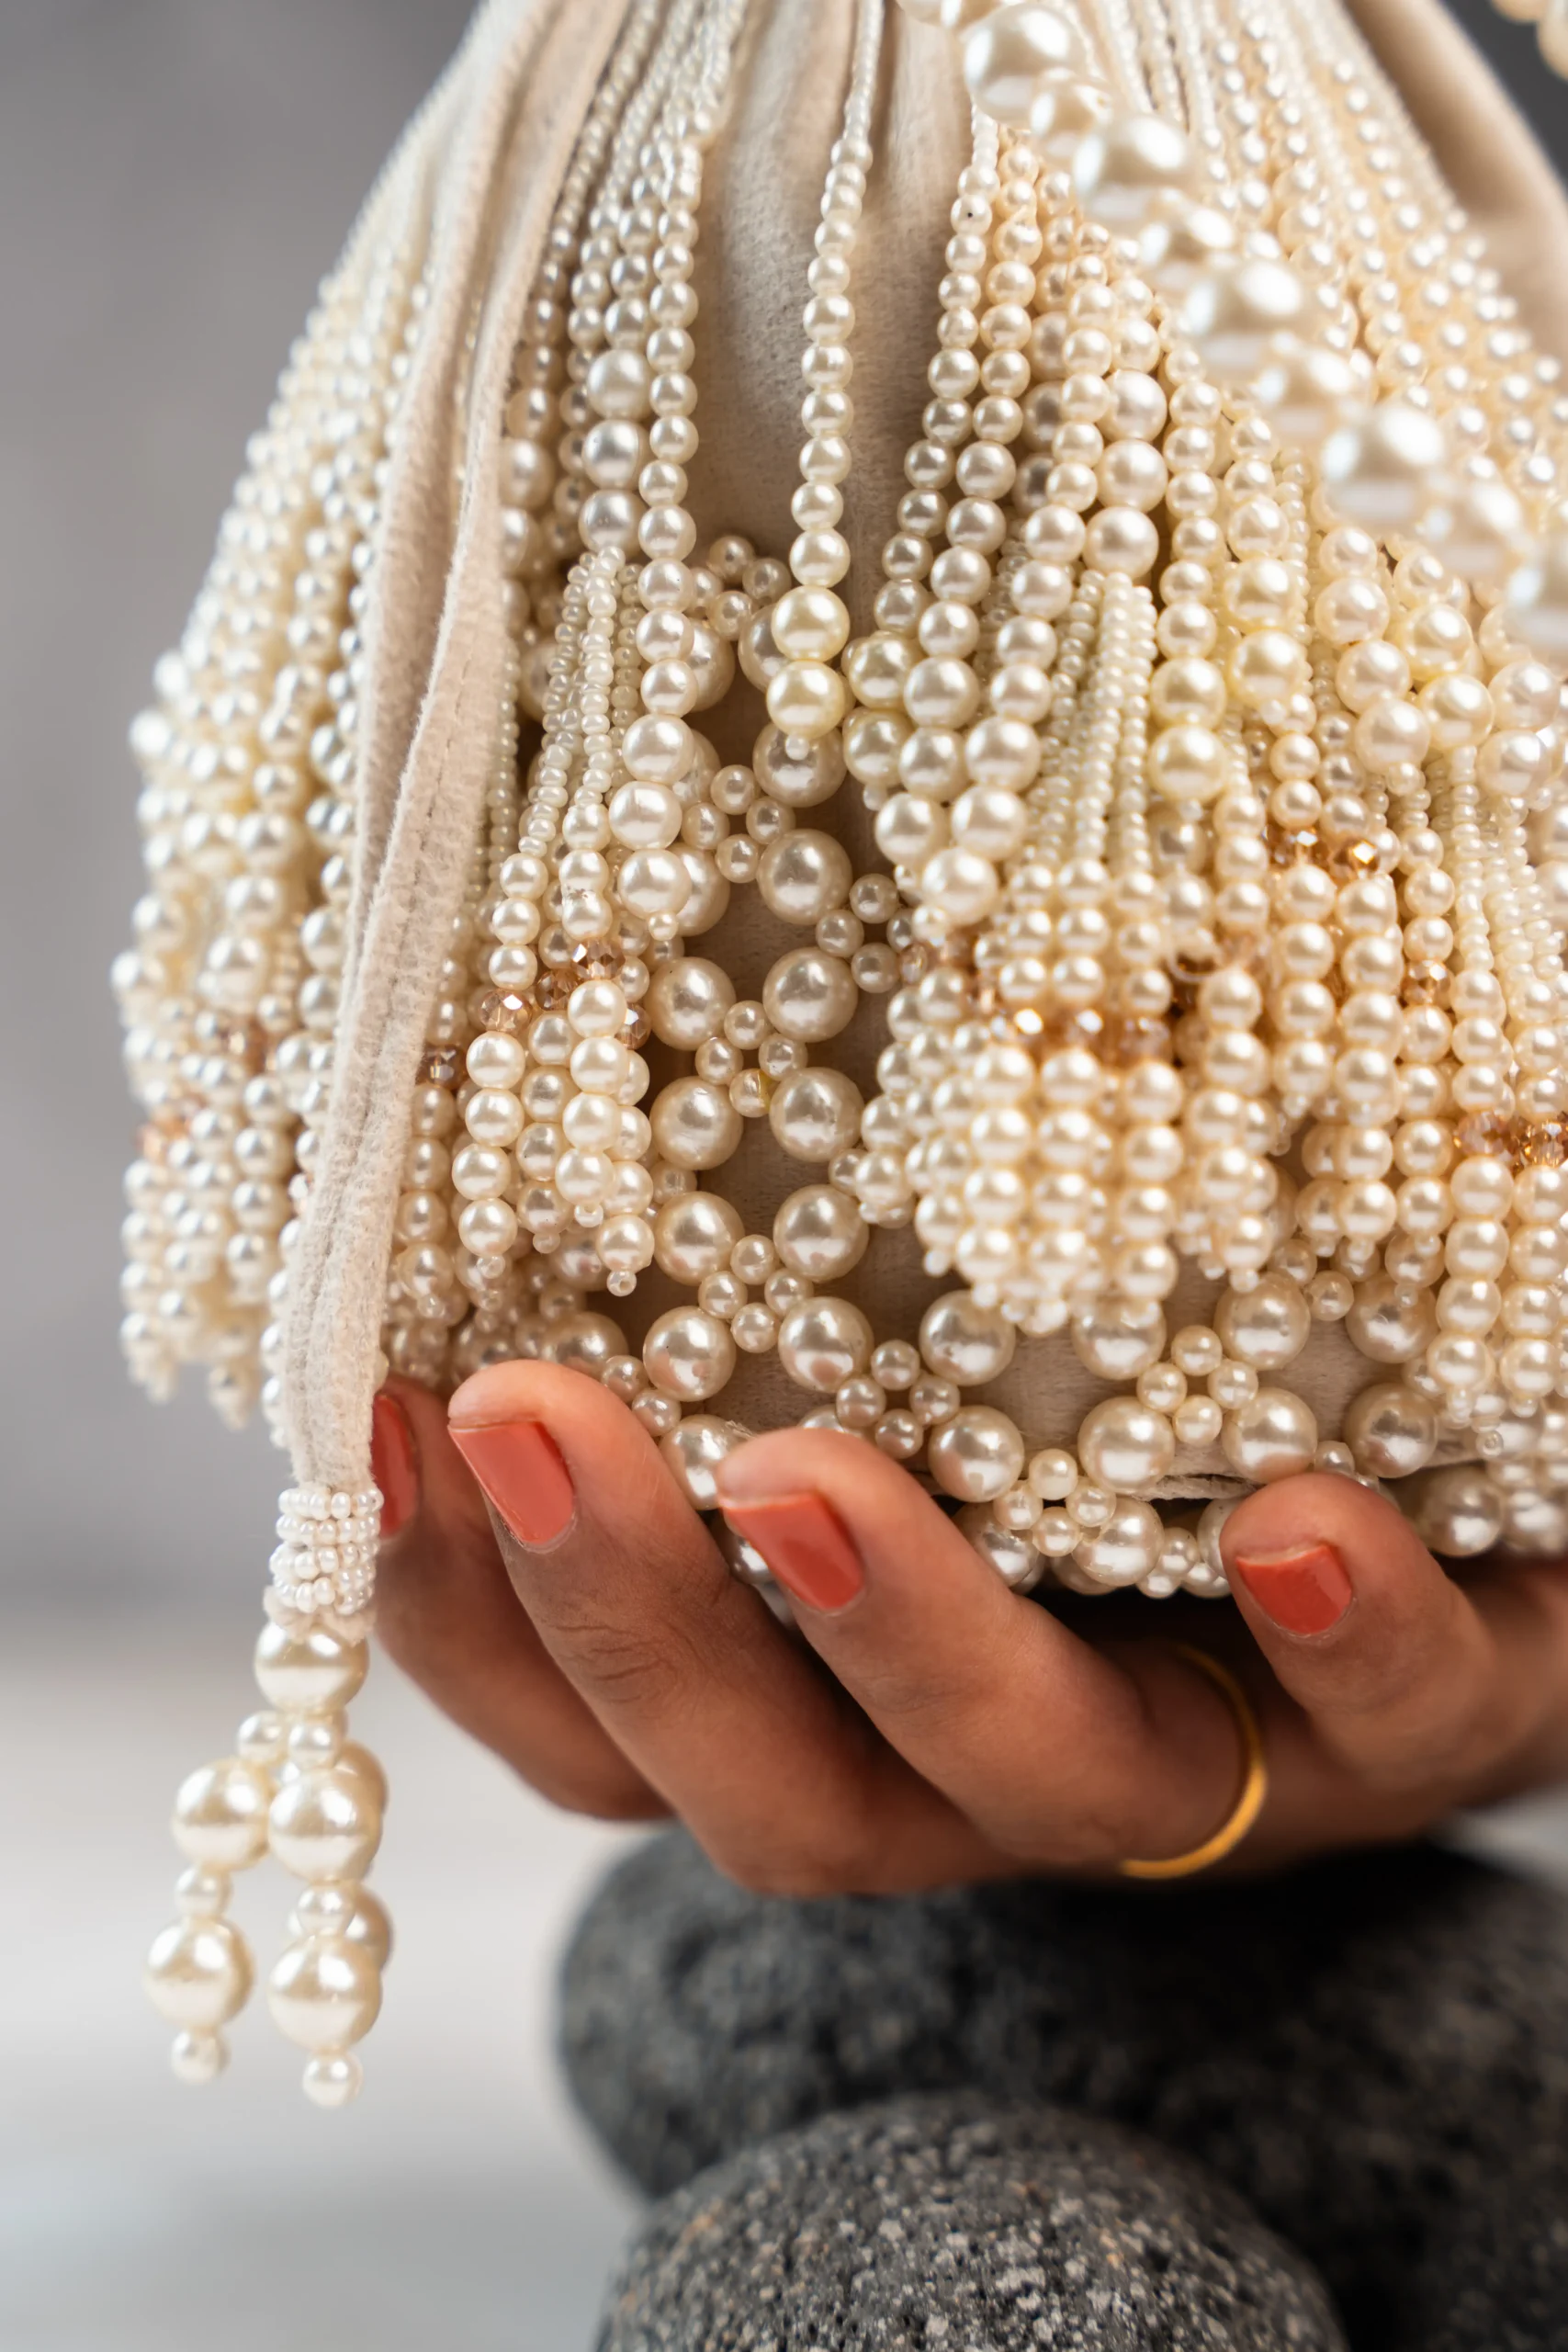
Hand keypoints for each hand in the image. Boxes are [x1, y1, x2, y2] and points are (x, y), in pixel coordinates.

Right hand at [371, 1362, 1567, 1888]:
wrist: (1477, 1544)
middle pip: (778, 1789)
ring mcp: (1211, 1757)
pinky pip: (1394, 1715)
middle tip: (517, 1419)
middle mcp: (995, 1766)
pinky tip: (1298, 1526)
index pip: (609, 1719)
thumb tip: (569, 1067)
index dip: (464, 1608)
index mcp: (850, 1702)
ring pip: (1037, 1779)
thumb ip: (785, 1273)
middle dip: (629, 1622)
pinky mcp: (1427, 1715)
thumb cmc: (1141, 1427)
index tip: (363, 1411)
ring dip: (906, 1645)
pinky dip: (1340, 1639)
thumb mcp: (937, 1348)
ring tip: (807, 1483)